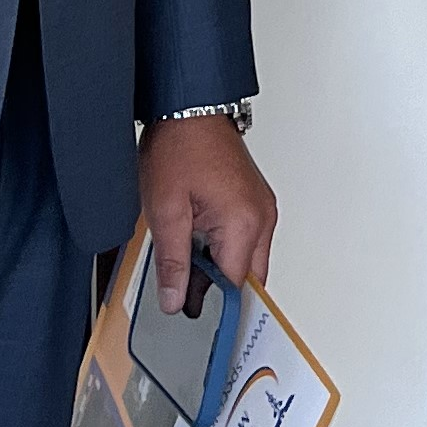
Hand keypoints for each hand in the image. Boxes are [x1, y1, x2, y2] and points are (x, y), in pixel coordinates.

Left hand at [139, 112, 277, 314]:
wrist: (188, 105)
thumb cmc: (179, 145)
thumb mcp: (165, 209)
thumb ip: (172, 262)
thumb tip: (176, 301)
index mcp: (245, 222)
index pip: (236, 287)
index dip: (213, 307)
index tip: (195, 321)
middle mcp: (262, 217)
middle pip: (248, 278)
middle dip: (218, 290)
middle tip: (185, 294)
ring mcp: (261, 207)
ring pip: (247, 260)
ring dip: (220, 268)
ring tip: (187, 261)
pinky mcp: (254, 199)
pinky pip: (245, 239)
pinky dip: (224, 248)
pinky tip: (197, 243)